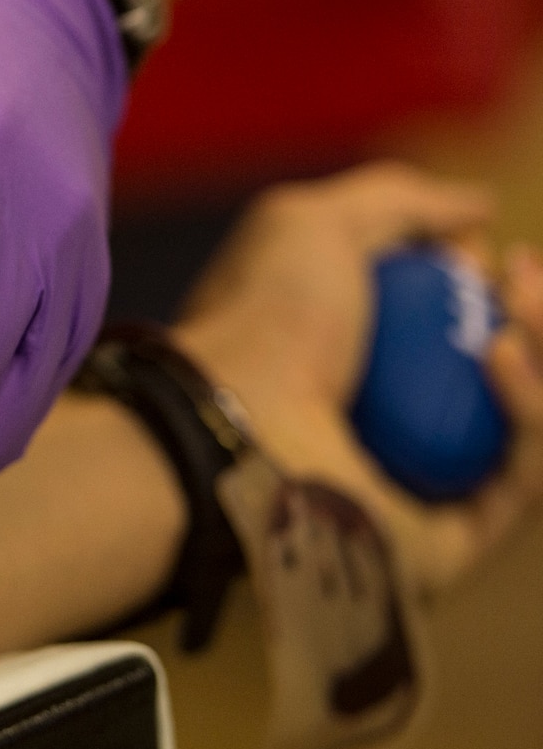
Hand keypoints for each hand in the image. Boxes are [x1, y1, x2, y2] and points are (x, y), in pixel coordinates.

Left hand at [173, 163, 542, 593]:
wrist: (235, 410)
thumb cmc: (259, 314)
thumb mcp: (316, 223)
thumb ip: (399, 201)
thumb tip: (478, 211)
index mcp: (357, 374)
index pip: (460, 341)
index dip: (499, 295)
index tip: (507, 256)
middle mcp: (390, 438)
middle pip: (502, 391)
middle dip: (536, 327)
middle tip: (530, 277)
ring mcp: (420, 497)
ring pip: (524, 436)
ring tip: (524, 309)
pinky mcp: (444, 547)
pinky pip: (520, 483)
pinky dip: (532, 413)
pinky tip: (505, 354)